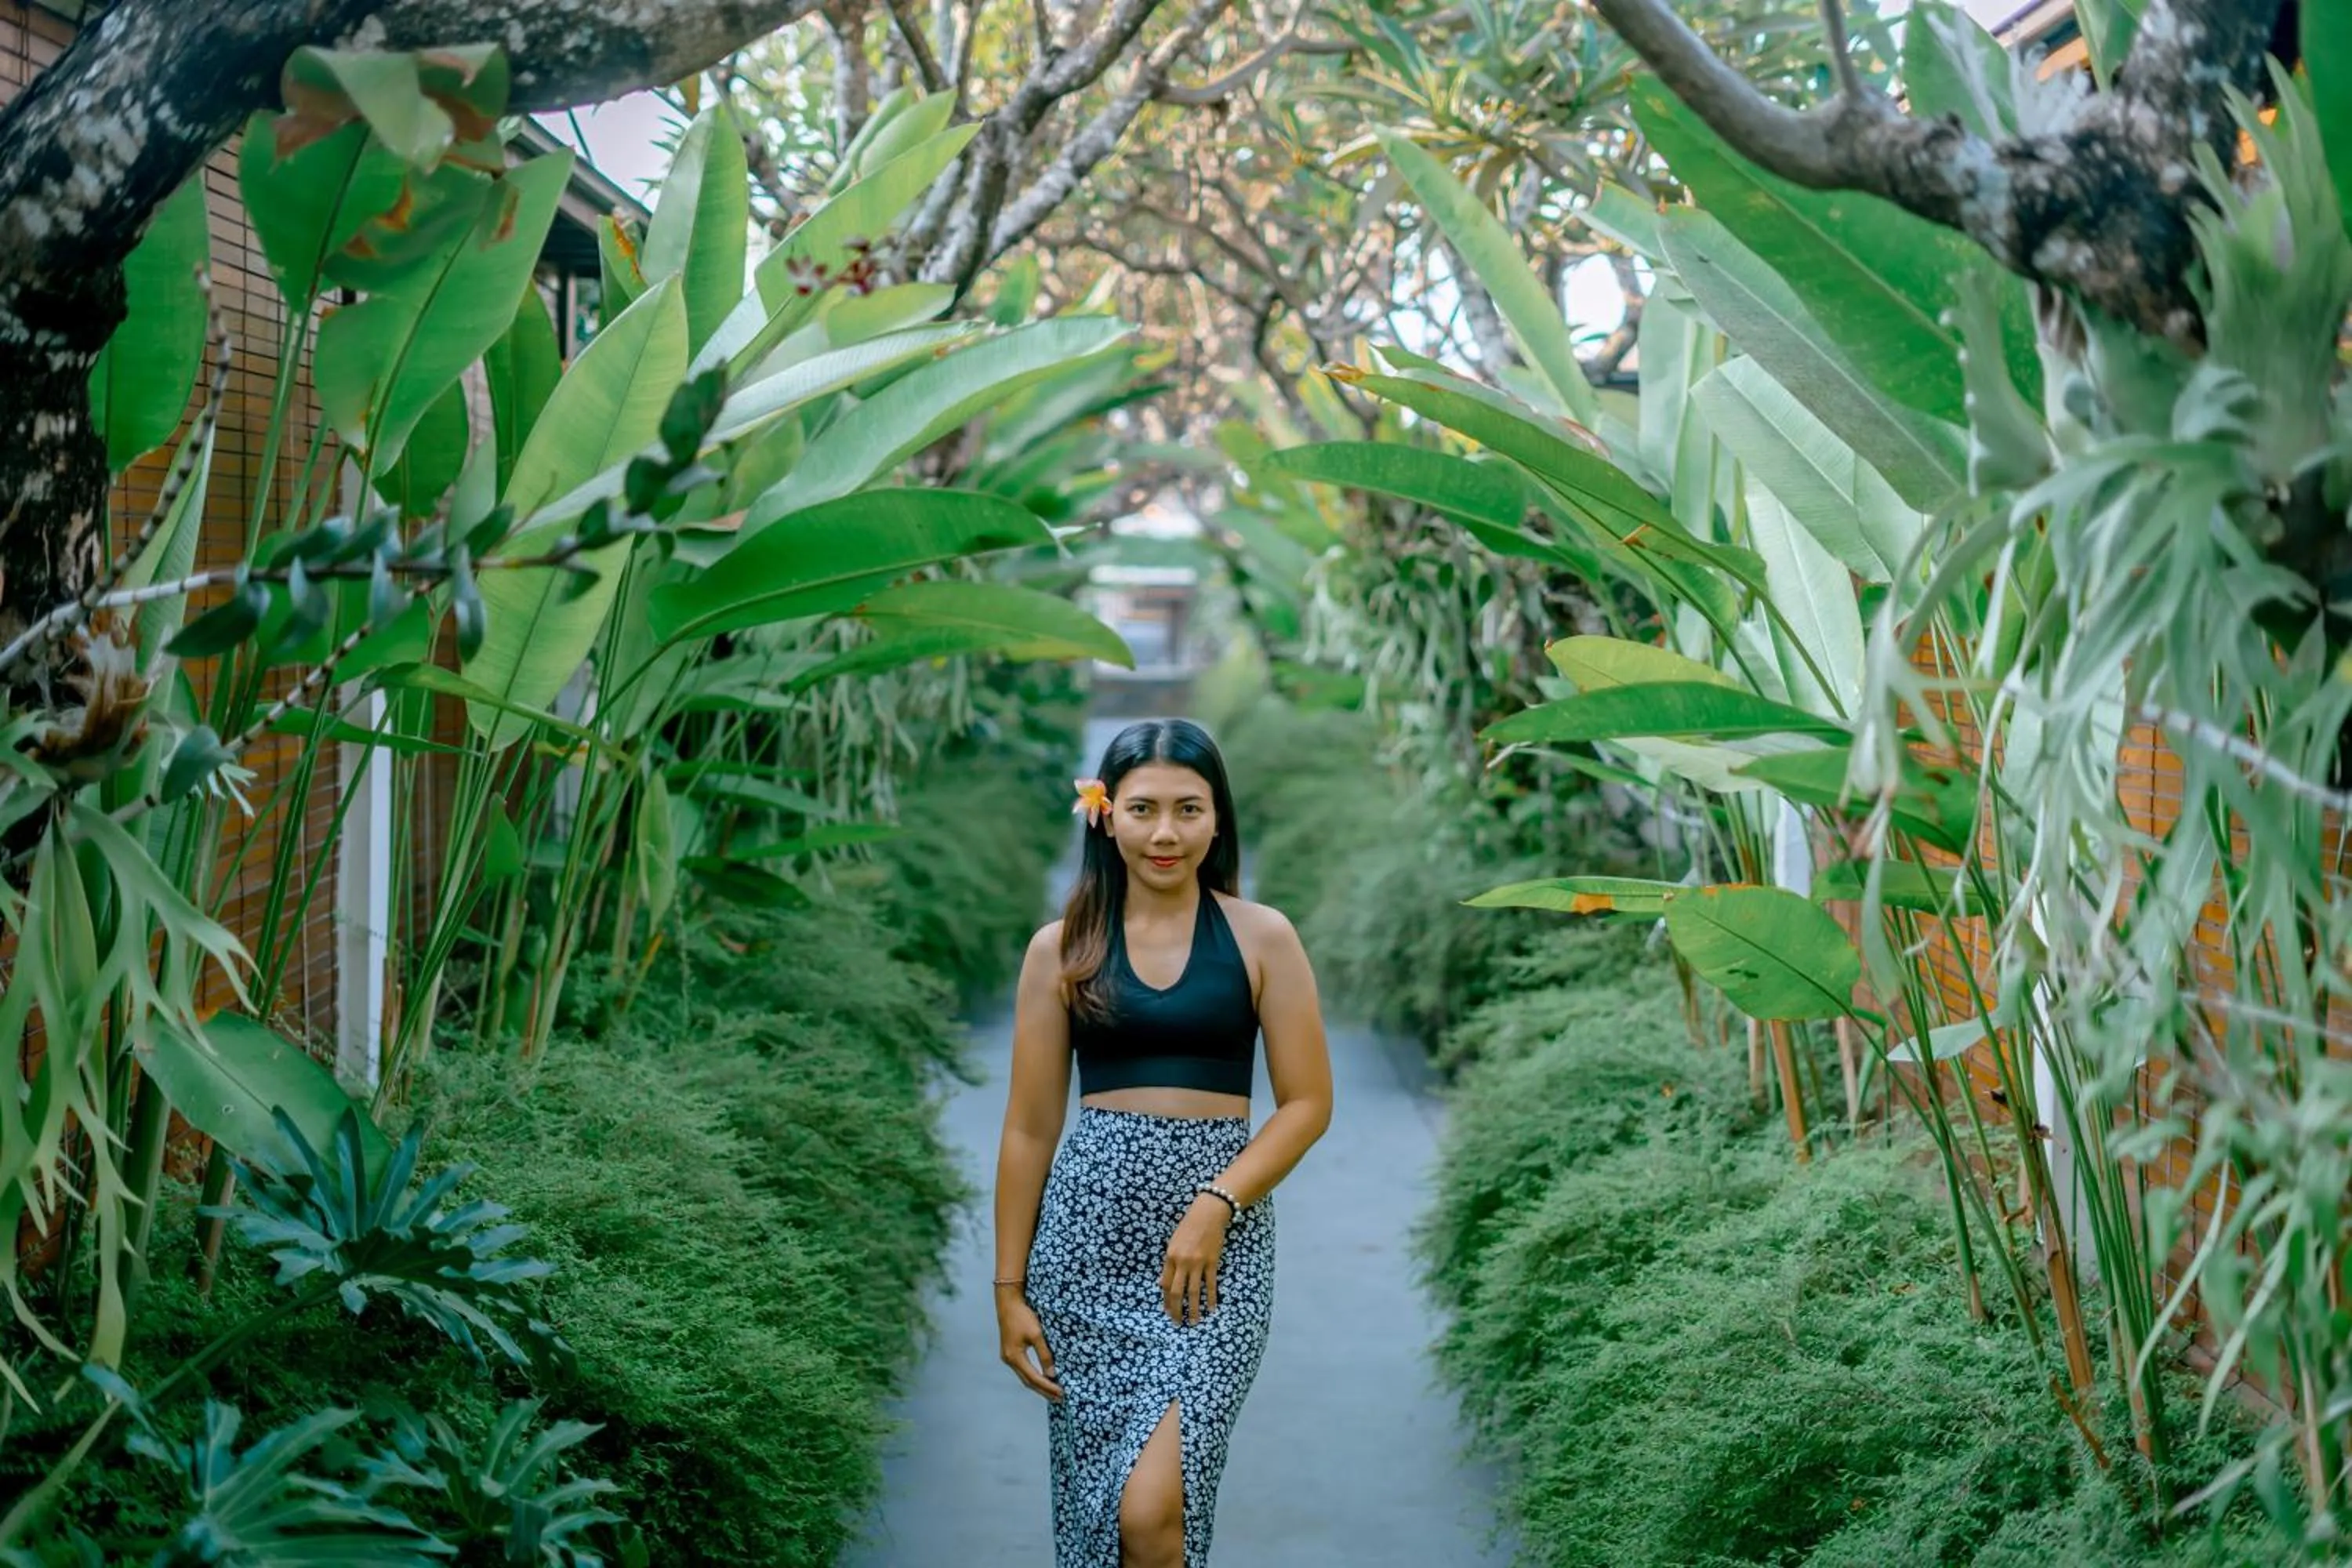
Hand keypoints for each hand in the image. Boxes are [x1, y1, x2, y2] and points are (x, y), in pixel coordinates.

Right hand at [998, 1289, 1061, 1400]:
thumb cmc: (1023, 1316)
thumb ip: (1044, 1354)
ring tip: (1053, 1392)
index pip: (1033, 1378)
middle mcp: (1009, 1360)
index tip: (1061, 1393)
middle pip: (1028, 1381)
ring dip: (1039, 1385)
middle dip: (1044, 1391)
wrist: (1008, 1302)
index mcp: (1014, 1357)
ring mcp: (1008, 1356)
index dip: (1048, 1387)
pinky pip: (1023, 1369)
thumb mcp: (1037, 1334)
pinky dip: (1034, 1376)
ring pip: (1025, 1376)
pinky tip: (1042, 1377)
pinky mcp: (1010, 1352)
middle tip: (1059, 1399)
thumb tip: (1052, 1374)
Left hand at [1160, 1196, 1231, 1325]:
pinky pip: (1211, 1284)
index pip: (1165, 1284)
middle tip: (1177, 1323)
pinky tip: (1212, 1308)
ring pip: (1194, 1292)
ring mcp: (1198, 1263)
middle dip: (1176, 1310)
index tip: (1167, 1311)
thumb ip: (1170, 1262)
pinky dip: (1211, 1298)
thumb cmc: (1189, 1226)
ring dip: (1193, 1309)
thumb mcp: (1173, 1242)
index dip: (1165, 1300)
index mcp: (1170, 1257)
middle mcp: (1182, 1262)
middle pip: (1177, 1292)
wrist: (1208, 1214)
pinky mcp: (1212, 1262)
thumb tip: (1163, 1282)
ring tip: (1194, 1322)